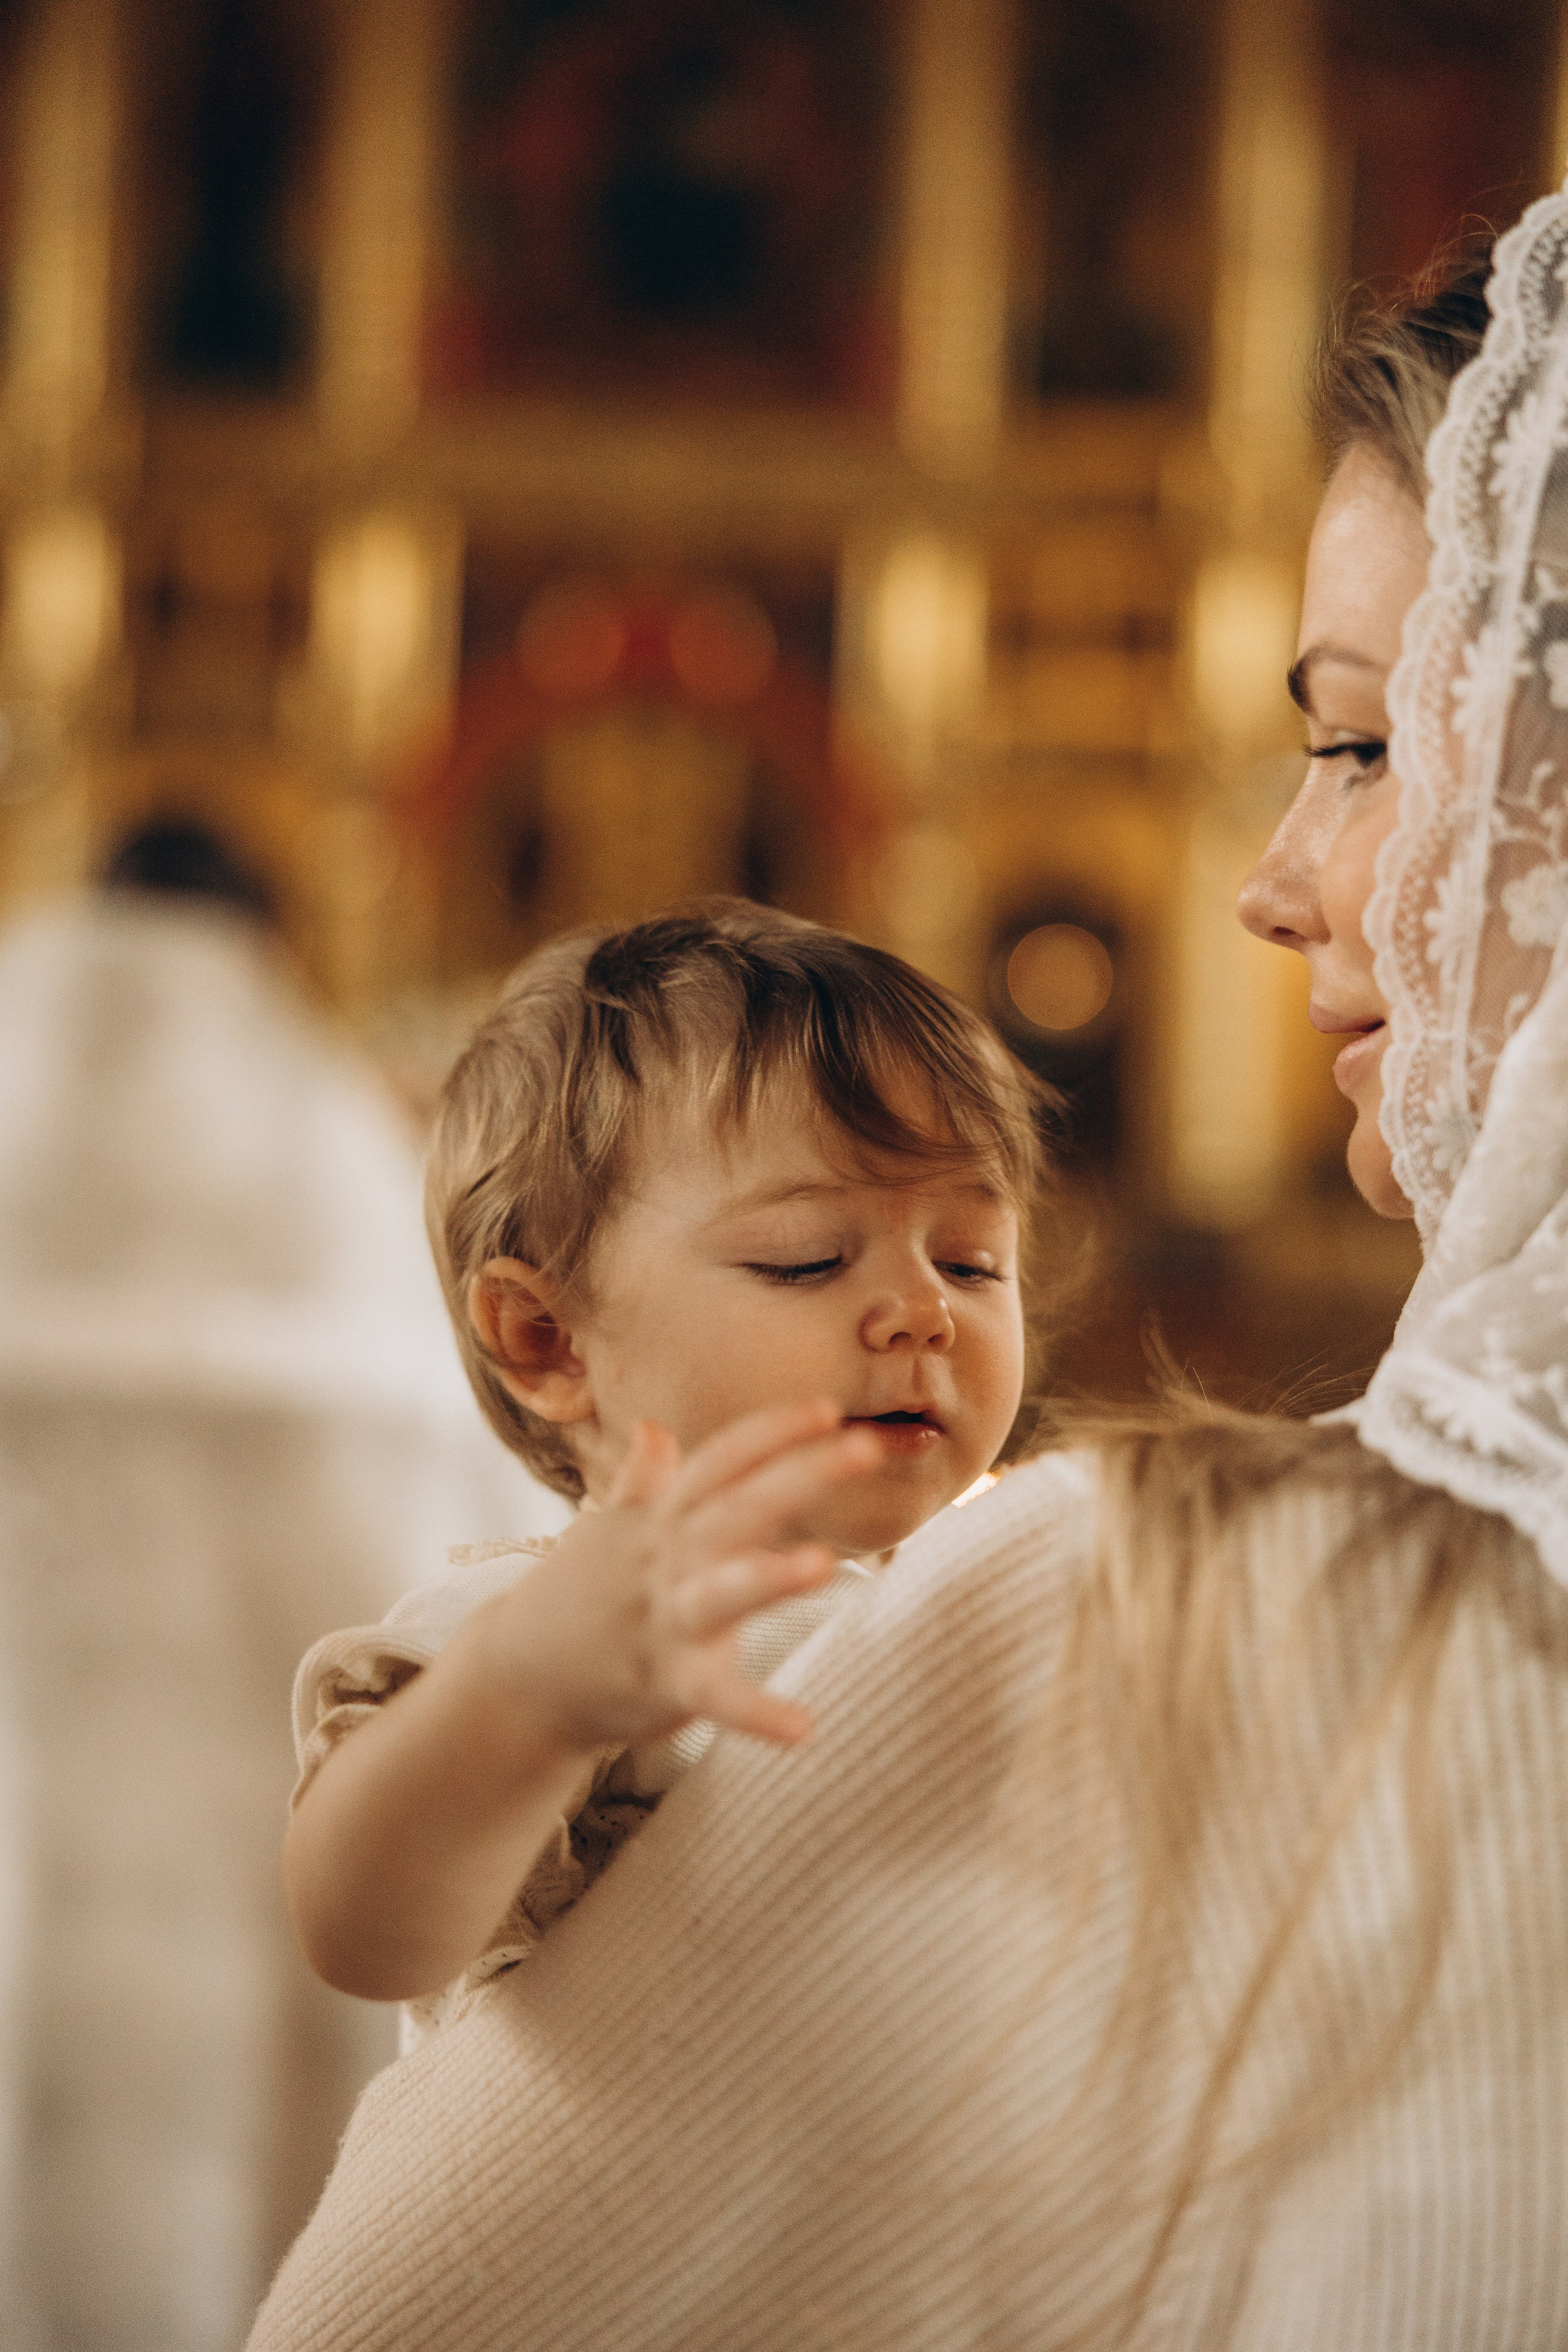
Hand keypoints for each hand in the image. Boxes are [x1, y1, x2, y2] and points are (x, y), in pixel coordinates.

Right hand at [444, 1401, 882, 1759]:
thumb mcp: (608, 1533)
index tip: (828, 1407)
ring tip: (824, 1562)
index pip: (720, 1461)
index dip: (771, 1431)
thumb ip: (641, 1483)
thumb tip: (655, 1429)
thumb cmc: (577, 1597)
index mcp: (660, 1519)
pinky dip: (757, 1714)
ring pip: (722, 1592)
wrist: (517, 1678)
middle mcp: (665, 1559)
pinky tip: (804, 1728)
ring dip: (770, 1576)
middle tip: (865, 1446)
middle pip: (738, 1507)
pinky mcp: (666, 1684)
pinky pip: (717, 1699)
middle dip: (801, 1475)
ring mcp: (664, 1620)